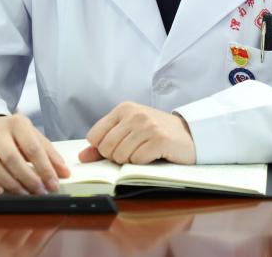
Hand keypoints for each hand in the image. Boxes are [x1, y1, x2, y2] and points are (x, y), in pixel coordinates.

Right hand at [0, 114, 69, 194]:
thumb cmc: (17, 135)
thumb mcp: (34, 137)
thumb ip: (50, 154)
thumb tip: (65, 173)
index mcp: (18, 124)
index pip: (32, 148)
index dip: (45, 168)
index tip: (53, 184)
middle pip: (11, 157)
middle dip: (27, 178)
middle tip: (40, 191)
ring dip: (10, 183)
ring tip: (24, 193)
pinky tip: (0, 192)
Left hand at [80, 102, 195, 164]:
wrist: (188, 134)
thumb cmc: (155, 133)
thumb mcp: (128, 132)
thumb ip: (104, 143)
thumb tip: (82, 156)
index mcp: (123, 108)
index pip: (94, 136)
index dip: (102, 148)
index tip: (118, 147)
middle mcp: (134, 113)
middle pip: (106, 148)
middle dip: (116, 157)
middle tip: (133, 151)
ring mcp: (148, 125)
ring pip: (121, 156)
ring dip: (131, 160)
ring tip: (144, 152)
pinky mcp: (159, 139)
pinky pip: (138, 160)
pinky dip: (143, 163)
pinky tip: (153, 155)